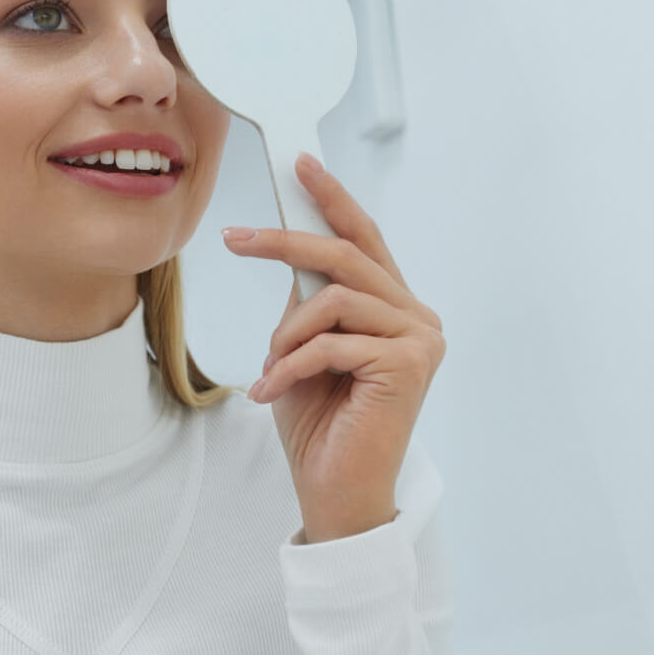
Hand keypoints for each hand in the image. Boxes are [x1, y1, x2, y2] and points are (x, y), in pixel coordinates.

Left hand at [221, 153, 446, 543]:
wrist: (335, 489)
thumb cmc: (319, 424)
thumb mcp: (301, 349)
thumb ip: (307, 303)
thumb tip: (289, 255)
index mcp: (394, 308)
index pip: (363, 239)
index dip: (332, 200)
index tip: (300, 165)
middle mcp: (416, 317)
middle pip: (346, 255)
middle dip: (285, 243)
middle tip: (234, 239)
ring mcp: (419, 339)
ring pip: (335, 299)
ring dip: (287, 334)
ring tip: (270, 368)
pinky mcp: (410, 364)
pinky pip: (332, 342)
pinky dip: (291, 366)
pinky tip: (274, 392)